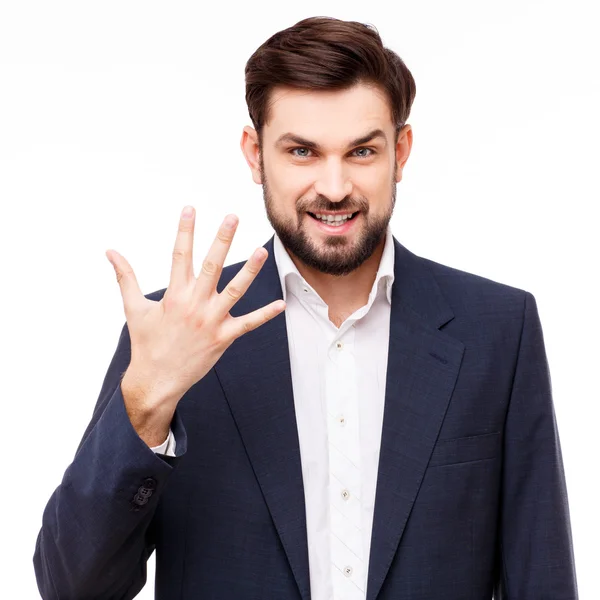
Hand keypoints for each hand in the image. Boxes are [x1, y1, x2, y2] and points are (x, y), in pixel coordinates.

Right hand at [106, 206, 285, 413]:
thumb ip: (126, 277)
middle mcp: (194, 304)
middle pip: (211, 266)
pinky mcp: (223, 338)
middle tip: (233, 218)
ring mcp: (211, 321)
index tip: (190, 209)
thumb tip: (110, 252)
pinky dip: (265, 315)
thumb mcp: (134, 308)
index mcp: (173, 295)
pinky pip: (248, 324)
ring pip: (235, 291)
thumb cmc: (146, 342)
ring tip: (262, 251)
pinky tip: (280, 304)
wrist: (156, 380)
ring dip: (249, 270)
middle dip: (222, 240)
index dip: (184, 230)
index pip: (179, 255)